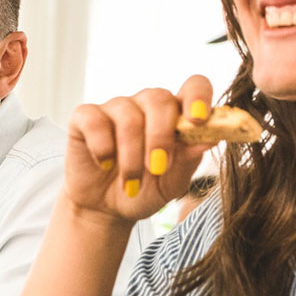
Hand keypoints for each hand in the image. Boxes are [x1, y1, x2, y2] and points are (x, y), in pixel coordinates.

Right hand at [61, 77, 215, 223]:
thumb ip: (189, 160)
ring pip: (128, 116)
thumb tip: (210, 140)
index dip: (199, 97)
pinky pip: (94, 121)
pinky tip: (105, 165)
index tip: (199, 120)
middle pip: (158, 98)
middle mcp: (145, 105)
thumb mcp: (172, 183)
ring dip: (131, 155)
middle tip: (157, 167)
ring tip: (131, 182)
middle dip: (160, 136)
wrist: (105, 209)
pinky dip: (102, 147)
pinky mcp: (85, 118)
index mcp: (175, 115)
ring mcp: (115, 109)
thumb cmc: (144, 191)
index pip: (194, 87)